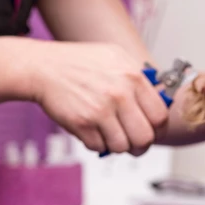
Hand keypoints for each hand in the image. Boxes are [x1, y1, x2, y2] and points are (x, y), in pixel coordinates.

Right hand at [20, 40, 167, 155]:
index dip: (158, 129)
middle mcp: (120, 94)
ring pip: (122, 146)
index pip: (160, 116)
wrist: (44, 67)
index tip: (153, 131)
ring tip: (111, 135)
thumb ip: (140, 77)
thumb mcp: (118, 57)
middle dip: (141, 145)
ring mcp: (100, 110)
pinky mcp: (82, 124)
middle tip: (135, 144)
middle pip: (145, 137)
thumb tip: (160, 98)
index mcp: (133, 77)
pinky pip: (99, 147)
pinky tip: (94, 131)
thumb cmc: (80, 62)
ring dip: (118, 145)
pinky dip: (98, 144)